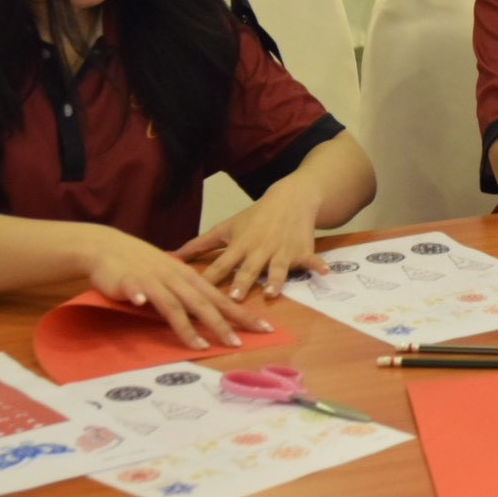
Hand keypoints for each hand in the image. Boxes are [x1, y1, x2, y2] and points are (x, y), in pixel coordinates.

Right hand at [83, 229, 274, 349]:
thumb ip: (190, 295)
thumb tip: (212, 315)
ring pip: (172, 304)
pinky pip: (134, 288)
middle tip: (238, 343)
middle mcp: (175, 279)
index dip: (242, 314)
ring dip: (186, 326)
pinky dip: (138, 295)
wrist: (108, 247)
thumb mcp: (173, 277)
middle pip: (203, 304)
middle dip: (222, 324)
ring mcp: (152, 280)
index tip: (263, 329)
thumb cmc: (144, 265)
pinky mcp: (128, 281)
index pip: (221, 298)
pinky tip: (141, 303)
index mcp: (189, 278)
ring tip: (201, 344)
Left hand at [177, 194, 327, 301]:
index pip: (222, 264)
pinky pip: (311, 260)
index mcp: (240, 245)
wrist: (290, 198)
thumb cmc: (255, 217)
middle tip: (236, 298)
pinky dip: (318, 266)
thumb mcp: (227, 227)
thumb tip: (172, 256)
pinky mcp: (302, 251)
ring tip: (273, 291)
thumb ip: (200, 244)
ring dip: (276, 279)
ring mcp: (282, 250)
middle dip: (243, 282)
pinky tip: (325, 273)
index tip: (199, 292)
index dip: (211, 278)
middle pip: (249, 268)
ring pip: (279, 267)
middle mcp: (260, 249)